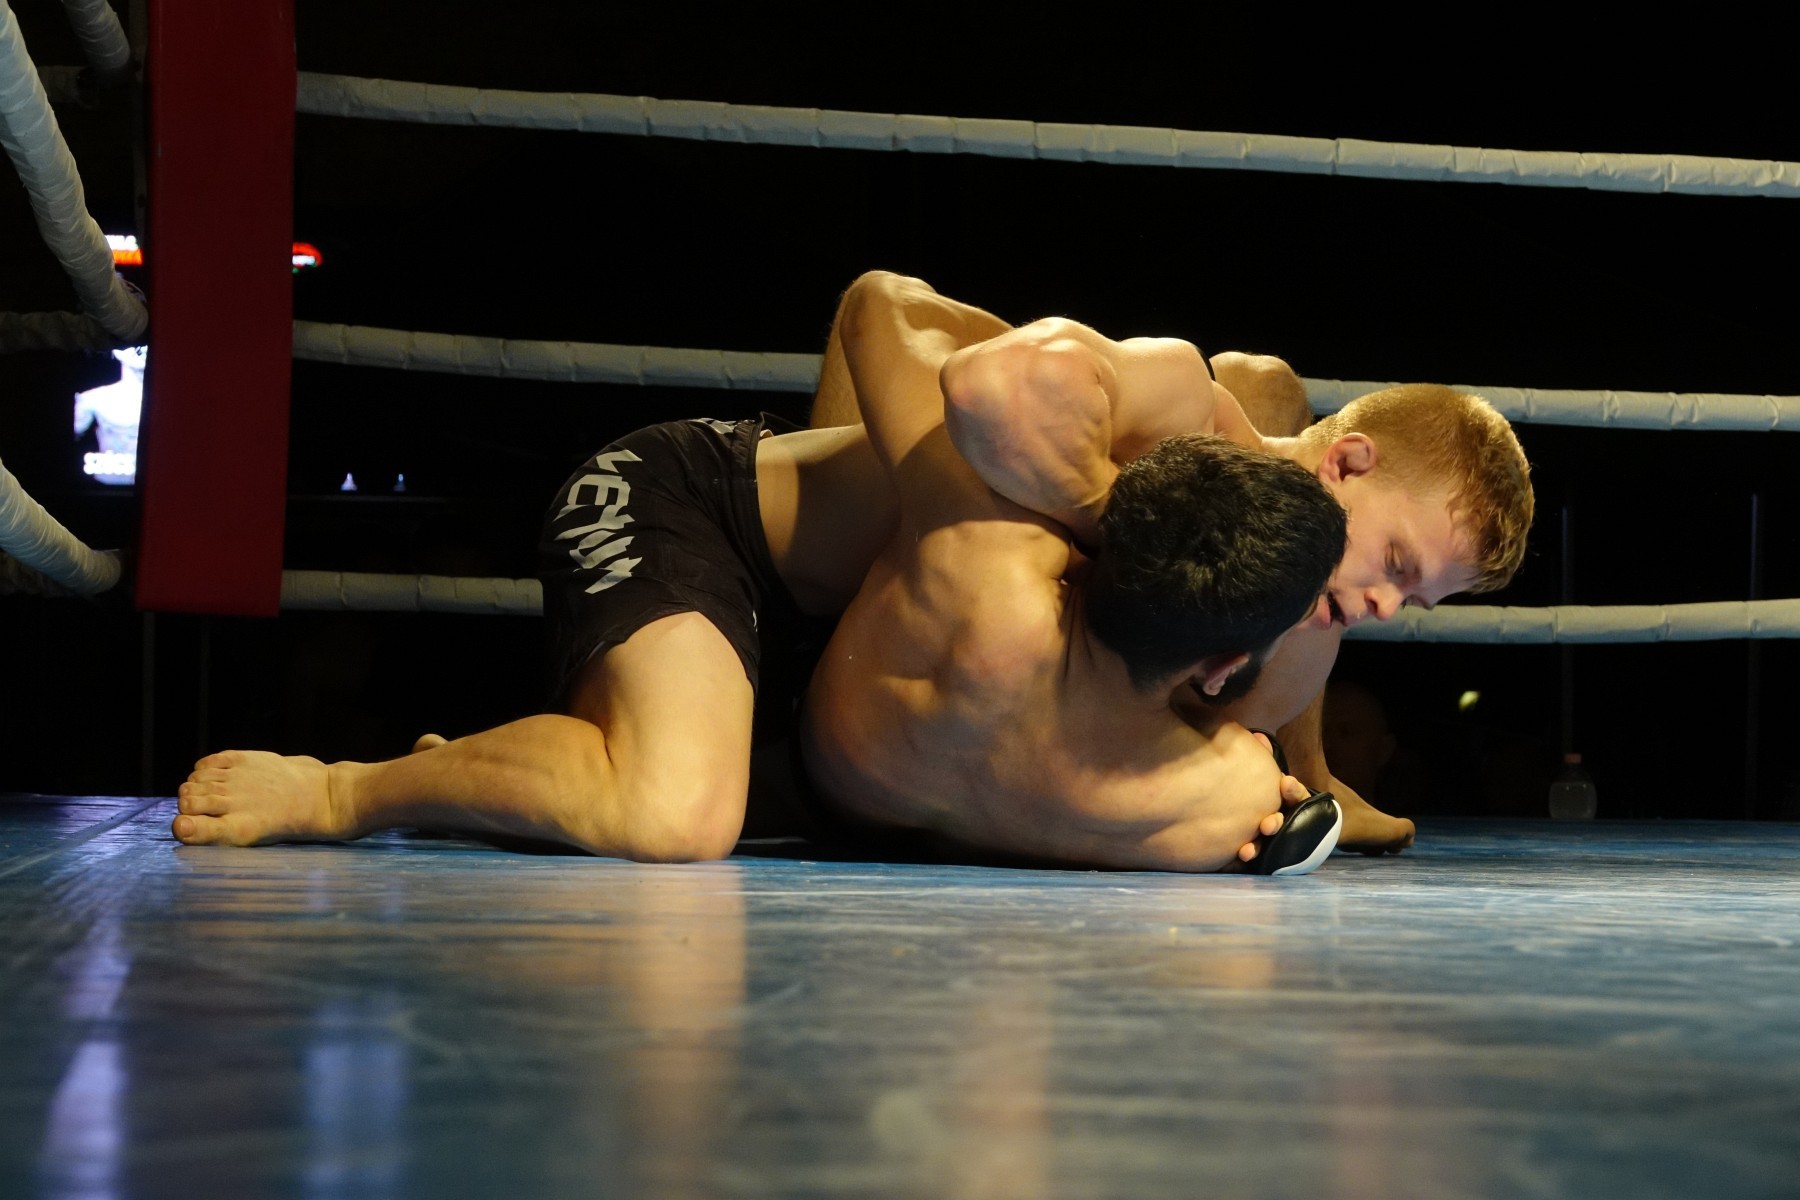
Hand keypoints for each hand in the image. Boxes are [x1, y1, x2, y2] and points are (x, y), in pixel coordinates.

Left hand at [1235, 744, 1314, 863]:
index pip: (1294, 795)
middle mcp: (1279, 819)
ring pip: (1268, 845)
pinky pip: (1251, 860)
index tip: (1285, 783)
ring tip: (1246, 850)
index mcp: (1283, 799)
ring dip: (1258, 847)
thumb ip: (1259, 754)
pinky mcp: (1252, 852)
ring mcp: (1268, 838)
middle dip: (1276, 822)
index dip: (1293, 791)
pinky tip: (1233, 859)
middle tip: (1267, 824)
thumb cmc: (1251, 786)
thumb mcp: (1257, 769)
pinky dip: (1243, 860)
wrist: (1226, 810)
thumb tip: (1258, 736)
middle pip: (1283, 823)